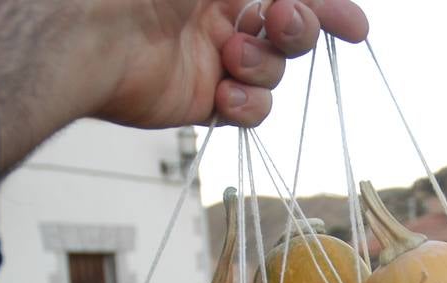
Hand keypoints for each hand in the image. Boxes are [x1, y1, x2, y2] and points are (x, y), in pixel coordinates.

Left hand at [0, 0, 370, 171]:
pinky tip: (224, 93)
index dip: (327, 8)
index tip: (356, 27)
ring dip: (264, 67)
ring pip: (273, 73)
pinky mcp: (201, 101)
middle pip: (291, 30)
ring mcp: (211, 58)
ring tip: (230, 59)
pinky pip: (250, 110)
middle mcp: (219, 13)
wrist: (90, 30)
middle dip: (299, 29)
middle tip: (281, 23)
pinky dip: (247, 104)